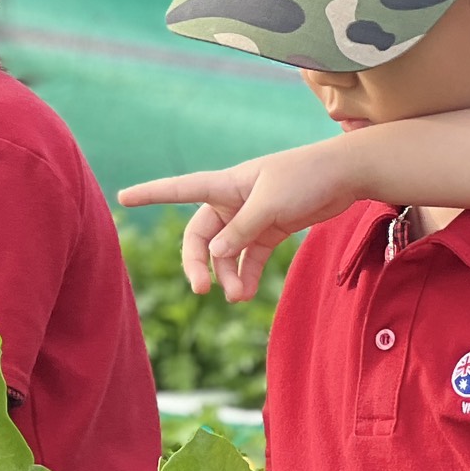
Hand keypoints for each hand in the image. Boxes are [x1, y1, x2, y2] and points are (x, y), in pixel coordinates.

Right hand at [118, 140, 358, 303]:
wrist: (346, 174)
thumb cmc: (305, 178)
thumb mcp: (270, 205)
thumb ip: (241, 231)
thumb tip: (215, 254)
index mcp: (225, 184)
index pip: (179, 189)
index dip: (150, 194)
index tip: (122, 197)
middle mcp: (232, 201)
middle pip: (201, 236)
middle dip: (199, 263)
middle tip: (202, 289)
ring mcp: (250, 217)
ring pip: (225, 252)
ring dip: (226, 275)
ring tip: (236, 296)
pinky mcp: (270, 229)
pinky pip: (248, 257)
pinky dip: (245, 275)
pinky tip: (243, 294)